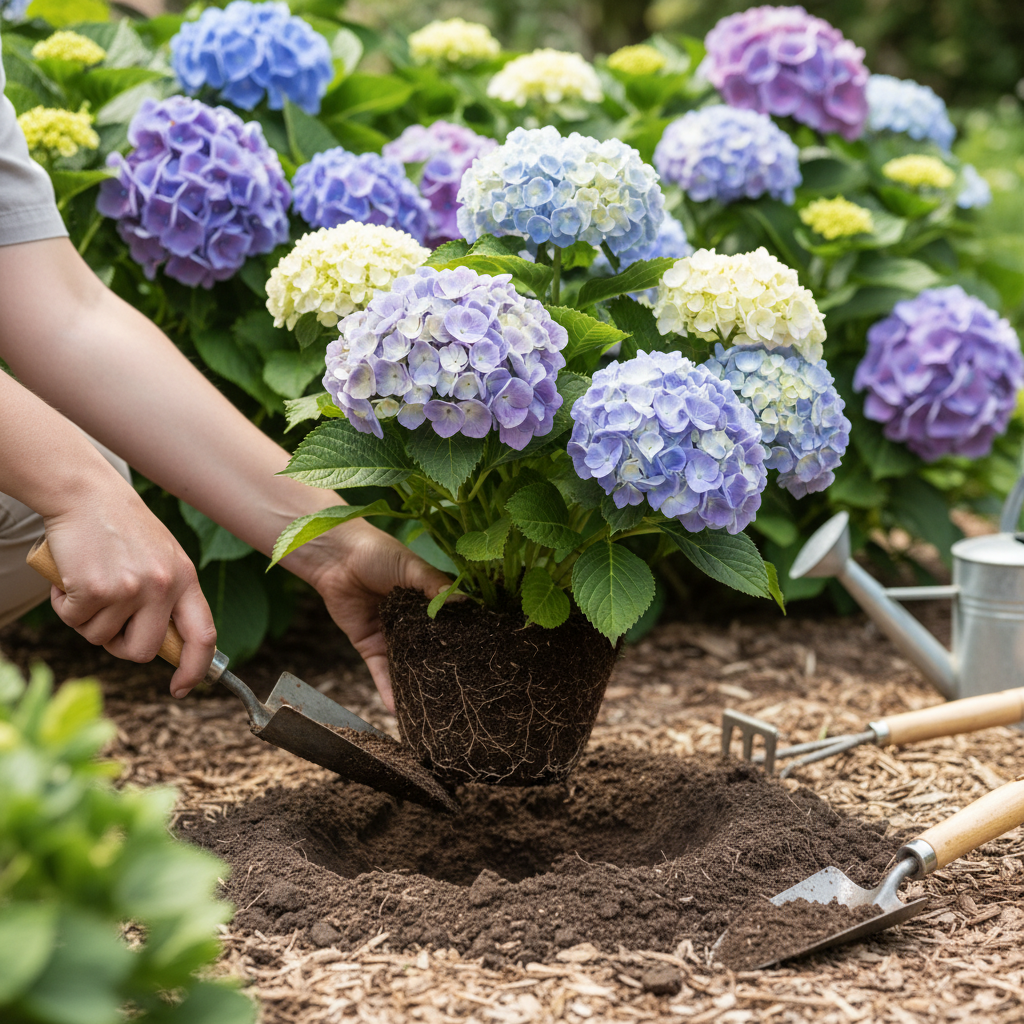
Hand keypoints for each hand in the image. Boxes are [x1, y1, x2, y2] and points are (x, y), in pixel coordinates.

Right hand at [43, 471, 216, 698]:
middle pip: (144, 651)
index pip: (203, 635)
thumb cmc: (122, 528)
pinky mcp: (95, 588)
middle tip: (107, 620)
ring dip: (87, 618)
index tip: (183, 687)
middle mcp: (163, 586)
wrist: (86, 493)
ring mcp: (130, 588)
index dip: (196, 668)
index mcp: (186, 579)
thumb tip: (161, 645)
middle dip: (121, 647)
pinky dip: (64, 605)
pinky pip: (74, 621)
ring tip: (89, 582)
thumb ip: (168, 596)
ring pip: (101, 638)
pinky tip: (70, 577)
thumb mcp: (162, 558)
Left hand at [309, 521, 450, 711]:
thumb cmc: (378, 553)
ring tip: (435, 710)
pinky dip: (388, 690)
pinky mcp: (370, 646)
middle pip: (431, 650)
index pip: (452, 624)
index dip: (465, 640)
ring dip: (417, 685)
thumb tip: (466, 603)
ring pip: (407, 665)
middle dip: (444, 670)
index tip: (485, 660)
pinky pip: (381, 672)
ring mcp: (392, 635)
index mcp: (429, 599)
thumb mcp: (412, 568)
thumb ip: (436, 587)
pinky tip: (399, 709)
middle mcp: (414, 621)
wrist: (335, 557)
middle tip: (464, 694)